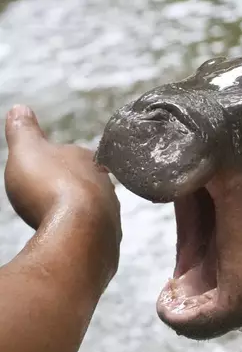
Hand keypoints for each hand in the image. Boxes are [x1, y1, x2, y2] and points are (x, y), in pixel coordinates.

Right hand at [4, 105, 121, 284]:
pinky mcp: (109, 243)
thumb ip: (24, 130)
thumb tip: (20, 108)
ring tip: (60, 221)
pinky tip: (70, 242)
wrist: (80, 230)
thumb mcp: (28, 150)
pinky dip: (82, 238)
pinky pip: (94, 238)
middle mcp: (108, 187)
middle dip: (73, 189)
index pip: (77, 156)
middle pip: (90, 185)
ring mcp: (112, 215)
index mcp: (90, 161)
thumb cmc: (50, 186)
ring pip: (95, 211)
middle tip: (54, 195)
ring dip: (79, 215)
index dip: (60, 161)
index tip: (49, 166)